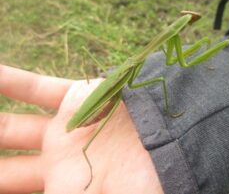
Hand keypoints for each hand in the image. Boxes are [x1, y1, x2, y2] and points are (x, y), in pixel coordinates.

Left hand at [0, 65, 163, 193]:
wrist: (176, 147)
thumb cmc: (145, 187)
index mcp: (62, 190)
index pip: (12, 190)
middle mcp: (56, 160)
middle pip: (2, 165)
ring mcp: (64, 127)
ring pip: (9, 123)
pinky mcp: (76, 98)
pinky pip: (33, 88)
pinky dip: (6, 80)